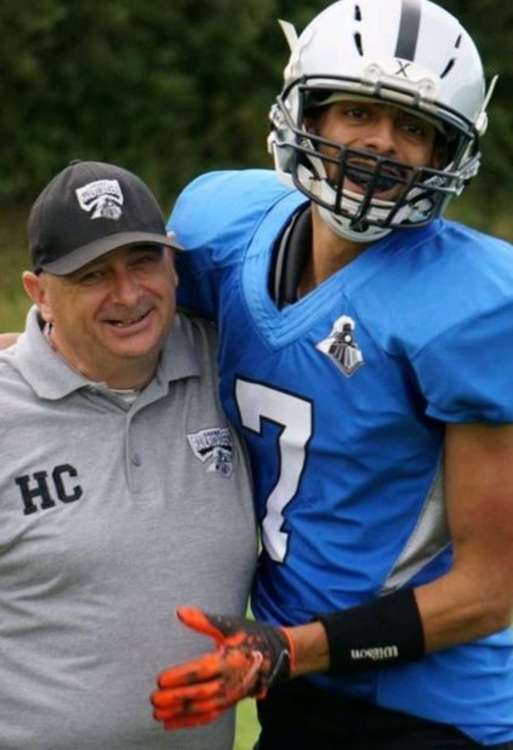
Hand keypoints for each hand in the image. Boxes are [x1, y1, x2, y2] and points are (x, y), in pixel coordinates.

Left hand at [151, 606, 293, 729]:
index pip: (201, 671)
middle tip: (153, 698)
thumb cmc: (251, 635)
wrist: (277, 654)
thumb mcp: (230, 624)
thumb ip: (204, 620)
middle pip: (200, 694)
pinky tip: (171, 723)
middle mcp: (230, 682)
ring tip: (157, 714)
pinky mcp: (230, 703)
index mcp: (229, 660)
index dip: (181, 676)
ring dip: (180, 713)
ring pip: (202, 709)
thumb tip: (180, 612)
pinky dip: (190, 721)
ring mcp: (231, 696)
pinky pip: (209, 716)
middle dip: (175, 698)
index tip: (160, 679)